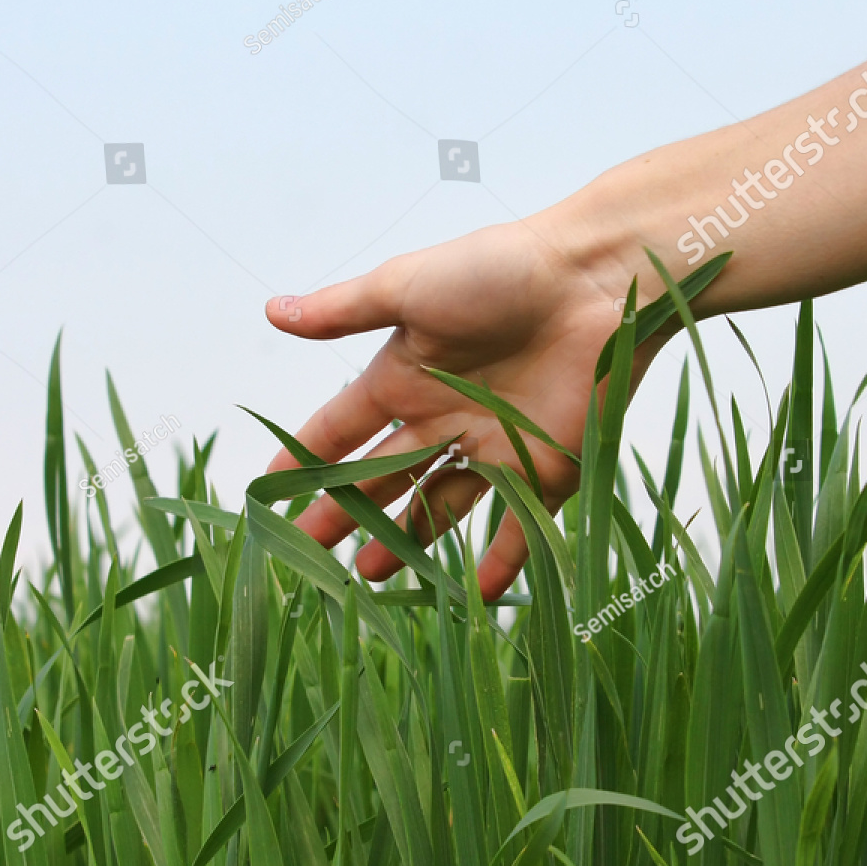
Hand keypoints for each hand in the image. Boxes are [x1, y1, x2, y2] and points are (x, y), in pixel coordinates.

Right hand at [263, 209, 656, 599]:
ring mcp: (493, 448)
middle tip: (308, 553)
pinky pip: (517, 527)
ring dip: (406, 541)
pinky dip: (497, 563)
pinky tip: (472, 596)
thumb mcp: (409, 286)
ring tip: (369, 576)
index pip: (340, 430)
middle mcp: (444, 417)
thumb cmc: (502, 269)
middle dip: (344, 513)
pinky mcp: (545, 469)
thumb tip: (272, 312)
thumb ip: (343, 309)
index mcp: (405, 376)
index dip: (304, 461)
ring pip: (438, 507)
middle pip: (382, 477)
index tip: (268, 498)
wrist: (598, 279)